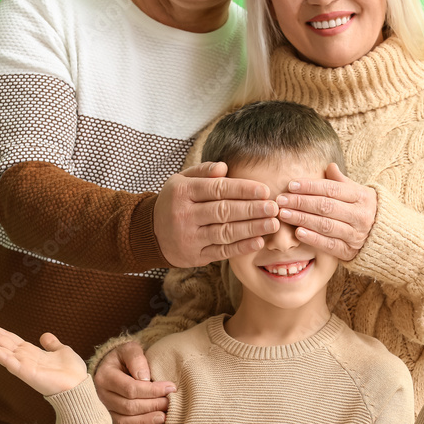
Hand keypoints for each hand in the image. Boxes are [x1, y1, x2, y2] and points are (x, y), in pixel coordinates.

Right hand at [0, 318, 86, 396]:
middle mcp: (23, 358)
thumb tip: (44, 336)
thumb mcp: (62, 351)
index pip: (9, 338)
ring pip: (0, 349)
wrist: (78, 387)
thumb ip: (52, 344)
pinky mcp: (24, 372)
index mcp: (30, 352)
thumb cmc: (72, 372)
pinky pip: (7, 360)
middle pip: (0, 341)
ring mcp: (22, 365)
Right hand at [94, 341, 175, 423]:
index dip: (153, 390)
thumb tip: (144, 378)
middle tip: (169, 403)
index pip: (131, 388)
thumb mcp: (128, 349)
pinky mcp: (107, 420)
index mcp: (105, 377)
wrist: (109, 366)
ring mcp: (103, 410)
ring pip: (124, 421)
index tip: (171, 388)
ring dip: (145, 422)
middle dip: (152, 406)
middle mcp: (101, 396)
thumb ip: (136, 358)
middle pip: (129, 406)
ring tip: (164, 418)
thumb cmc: (123, 358)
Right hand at [153, 162, 278, 267]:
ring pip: (224, 232)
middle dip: (252, 209)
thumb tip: (225, 167)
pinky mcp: (194, 256)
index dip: (242, 189)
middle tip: (274, 207)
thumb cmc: (174, 202)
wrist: (149, 233)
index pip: (217, 189)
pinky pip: (221, 251)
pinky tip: (258, 241)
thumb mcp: (181, 181)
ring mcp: (189, 237)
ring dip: (251, 228)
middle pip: (223, 211)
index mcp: (183, 192)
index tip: (264, 190)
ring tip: (272, 224)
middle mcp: (184, 215)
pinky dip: (241, 247)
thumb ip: (203, 171)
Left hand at [275, 163, 377, 261]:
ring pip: (325, 225)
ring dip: (302, 219)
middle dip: (301, 202)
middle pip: (326, 206)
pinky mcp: (349, 251)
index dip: (310, 186)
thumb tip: (329, 166)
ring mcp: (356, 235)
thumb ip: (341, 182)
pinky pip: (329, 244)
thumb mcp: (357, 192)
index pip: (331, 189)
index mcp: (362, 197)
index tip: (291, 185)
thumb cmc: (363, 209)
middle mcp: (360, 215)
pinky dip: (313, 238)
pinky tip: (298, 232)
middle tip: (281, 200)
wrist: (384, 236)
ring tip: (284, 214)